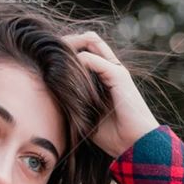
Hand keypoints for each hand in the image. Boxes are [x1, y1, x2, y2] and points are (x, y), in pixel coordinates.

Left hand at [60, 30, 159, 159]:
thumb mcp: (87, 115)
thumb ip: (74, 102)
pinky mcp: (118, 76)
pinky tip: (66, 76)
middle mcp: (111, 68)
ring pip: (90, 41)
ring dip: (70, 47)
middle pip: (88, 38)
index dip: (67, 50)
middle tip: (47, 54)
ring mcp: (115, 70)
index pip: (85, 48)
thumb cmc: (113, 136)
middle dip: (66, 43)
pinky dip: (77, 63)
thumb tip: (52, 96)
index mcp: (105, 76)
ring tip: (54, 59)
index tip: (47, 59)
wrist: (136, 145)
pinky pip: (93, 59)